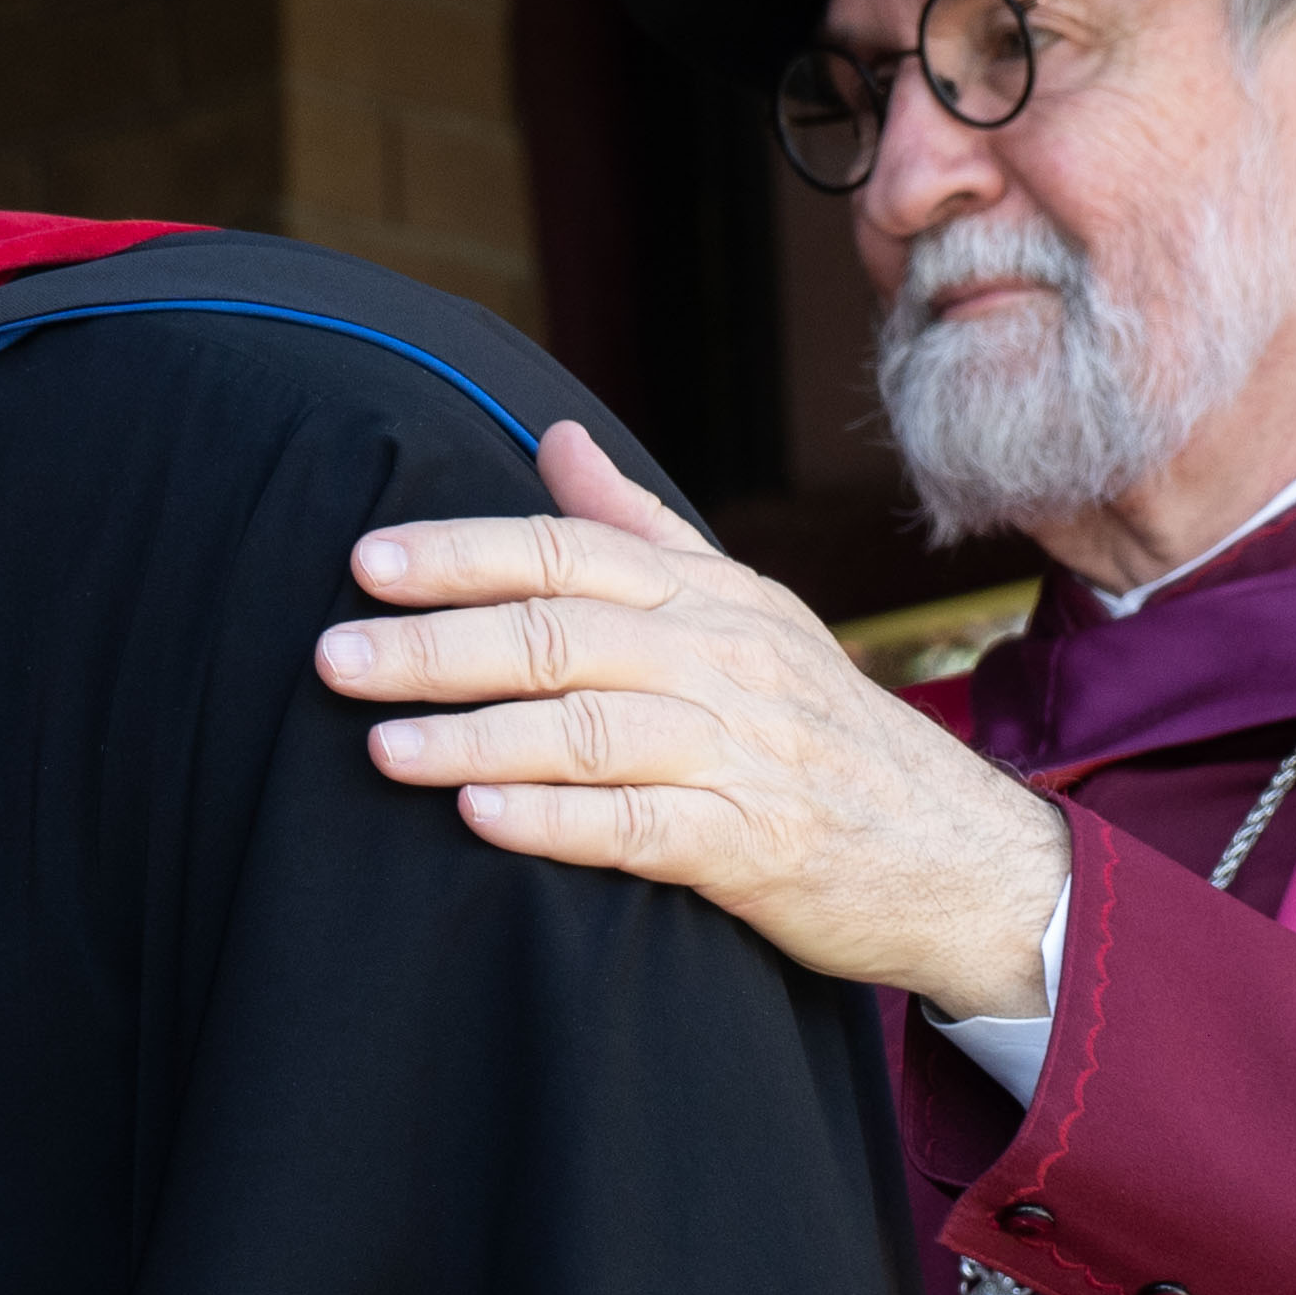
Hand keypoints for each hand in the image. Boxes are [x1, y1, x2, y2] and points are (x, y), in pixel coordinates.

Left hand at [317, 423, 1072, 1014]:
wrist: (962, 855)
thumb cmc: (826, 732)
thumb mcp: (748, 611)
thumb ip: (642, 530)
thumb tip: (550, 439)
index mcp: (711, 598)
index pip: (571, 552)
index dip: (464, 553)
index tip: (366, 562)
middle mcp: (724, 661)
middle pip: (563, 634)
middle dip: (440, 643)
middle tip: (333, 655)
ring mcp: (742, 753)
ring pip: (590, 730)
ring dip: (478, 737)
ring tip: (381, 748)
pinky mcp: (755, 846)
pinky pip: (641, 827)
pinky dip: (558, 822)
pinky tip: (482, 819)